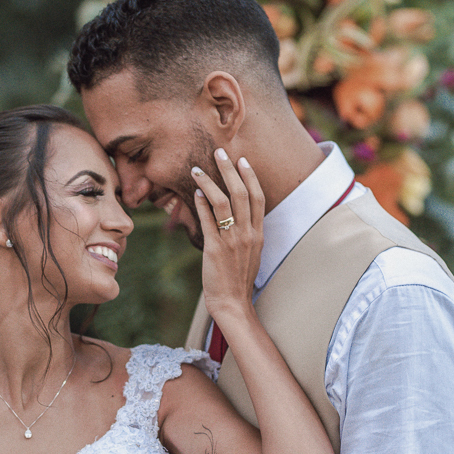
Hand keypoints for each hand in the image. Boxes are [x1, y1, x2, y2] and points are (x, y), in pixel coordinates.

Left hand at [192, 150, 264, 326]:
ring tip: (197, 169)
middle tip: (219, 152)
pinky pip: (208, 220)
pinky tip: (194, 192)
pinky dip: (201, 203)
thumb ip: (246, 231)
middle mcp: (248, 233)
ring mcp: (232, 240)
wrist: (233, 302)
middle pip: (241, 193)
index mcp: (258, 233)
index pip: (258, 197)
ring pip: (223, 202)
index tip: (242, 160)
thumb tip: (236, 214)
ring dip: (209, 182)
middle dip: (230, 169)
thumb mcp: (250, 252)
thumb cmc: (238, 278)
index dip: (250, 176)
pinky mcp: (216, 248)